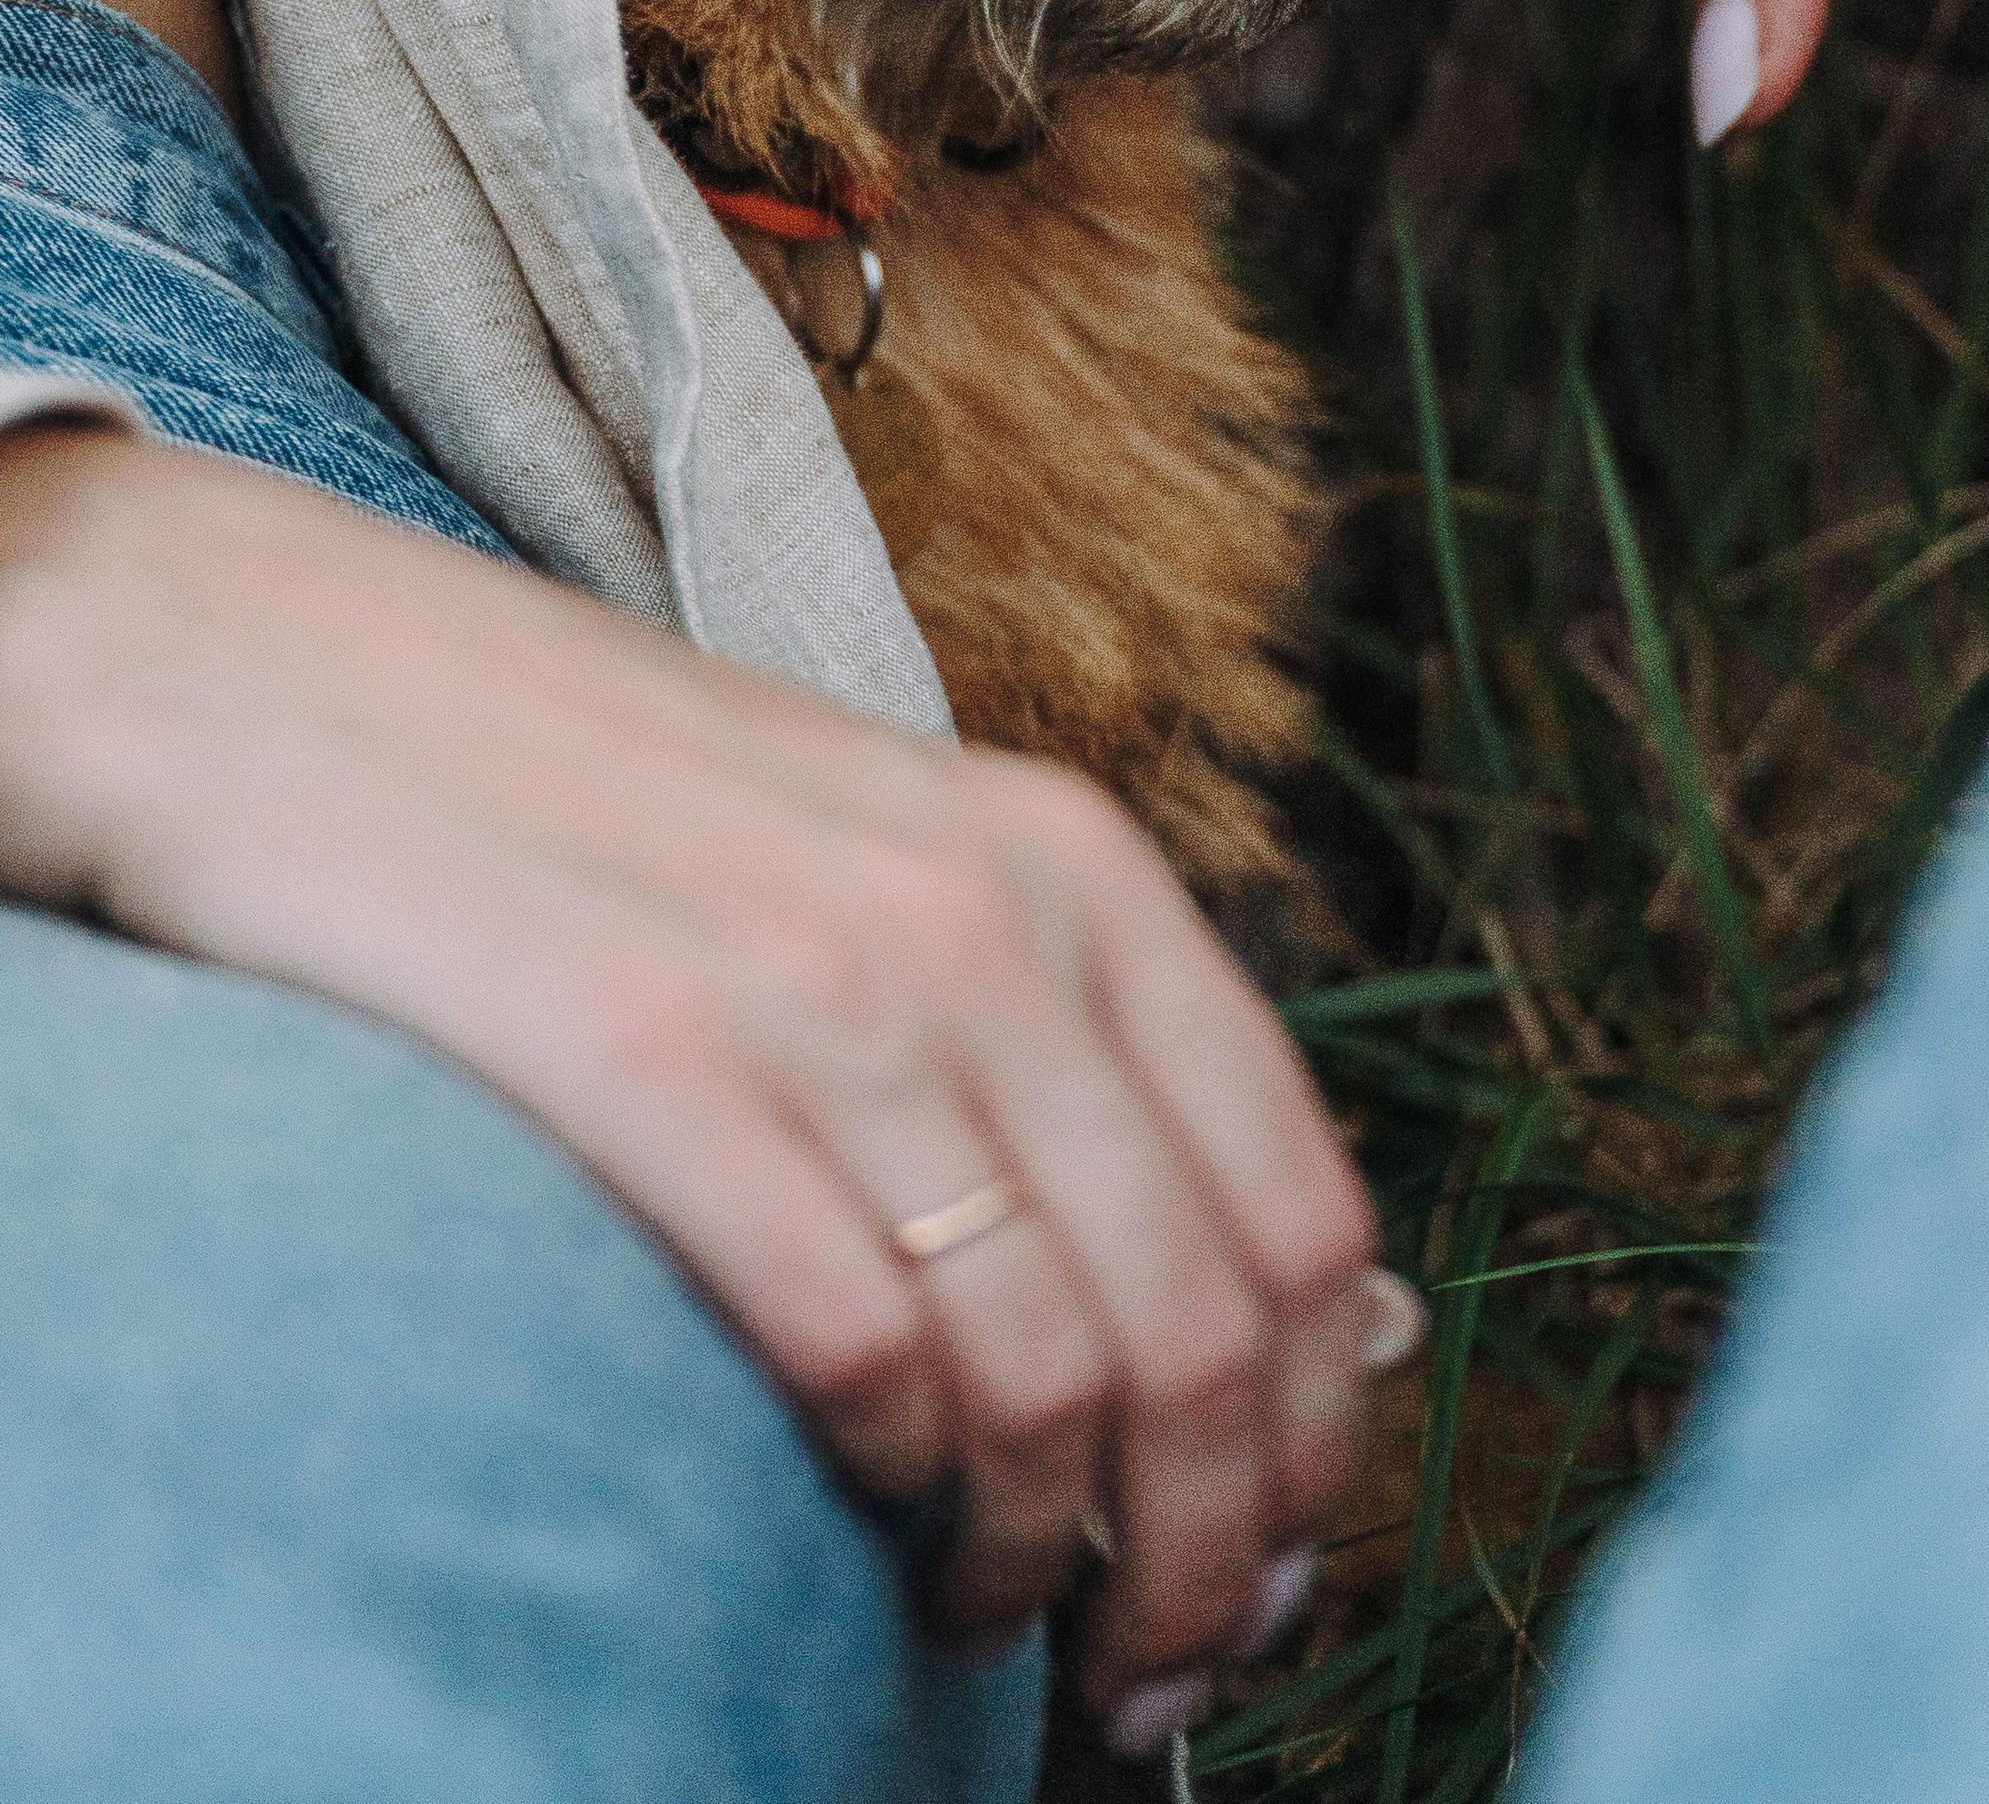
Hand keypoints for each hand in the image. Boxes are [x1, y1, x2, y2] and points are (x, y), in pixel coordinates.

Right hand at [0, 427, 1381, 1710]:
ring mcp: (820, 985)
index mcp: (1075, 866)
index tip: (1263, 1575)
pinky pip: (852, 1345)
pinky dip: (881, 1477)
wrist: (309, 672)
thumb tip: (1237, 1301)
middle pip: (1201, 1337)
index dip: (1315, 1447)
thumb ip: (1058, 1033)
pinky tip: (854, 1501)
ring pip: (1044, 1375)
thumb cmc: (610, 801)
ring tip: (981, 1615)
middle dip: (1197, 1568)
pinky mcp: (646, 1059)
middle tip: (1139, 1679)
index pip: (1304, 1219)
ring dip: (1036, 1565)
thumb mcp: (896, 856)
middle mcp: (984, 921)